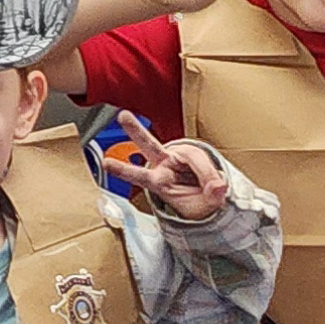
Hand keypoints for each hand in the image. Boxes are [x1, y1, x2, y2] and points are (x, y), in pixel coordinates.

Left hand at [94, 113, 230, 219]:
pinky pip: (205, 162)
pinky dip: (212, 174)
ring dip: (204, 171)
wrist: (212, 200)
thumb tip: (217, 187)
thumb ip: (209, 197)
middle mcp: (166, 165)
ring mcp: (182, 157)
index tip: (106, 163)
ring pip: (191, 155)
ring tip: (214, 189)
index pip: (140, 175)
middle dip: (137, 131)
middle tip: (122, 116)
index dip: (123, 170)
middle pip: (150, 145)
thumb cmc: (199, 205)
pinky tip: (217, 186)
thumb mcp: (201, 207)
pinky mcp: (197, 155)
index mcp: (158, 181)